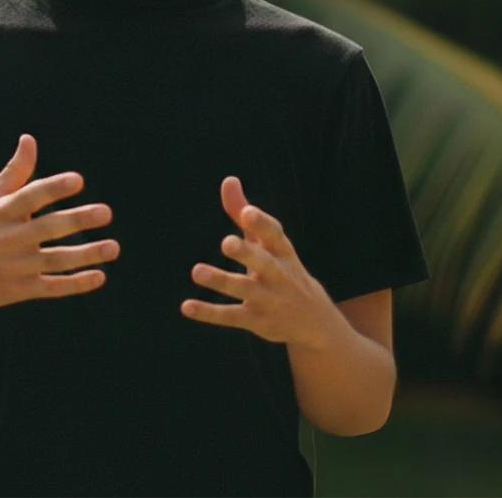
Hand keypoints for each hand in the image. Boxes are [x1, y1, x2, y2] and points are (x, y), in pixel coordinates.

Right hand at [0, 134, 118, 310]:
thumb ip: (15, 172)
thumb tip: (29, 139)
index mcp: (0, 212)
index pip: (30, 197)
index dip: (53, 188)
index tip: (78, 180)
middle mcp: (7, 239)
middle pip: (46, 229)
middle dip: (77, 220)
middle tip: (106, 212)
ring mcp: (13, 267)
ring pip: (54, 260)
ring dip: (86, 255)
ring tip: (113, 247)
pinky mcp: (18, 290)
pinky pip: (51, 287)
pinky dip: (75, 284)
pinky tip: (99, 276)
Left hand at [181, 176, 333, 348]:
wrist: (314, 322)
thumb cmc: (283, 270)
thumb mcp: (269, 242)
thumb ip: (244, 212)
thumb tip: (228, 179)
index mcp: (282, 251)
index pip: (274, 235)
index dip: (261, 223)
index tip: (247, 213)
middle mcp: (278, 275)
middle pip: (263, 262)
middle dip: (247, 253)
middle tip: (226, 243)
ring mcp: (268, 299)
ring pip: (244, 289)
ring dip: (221, 280)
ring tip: (196, 271)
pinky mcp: (256, 321)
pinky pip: (231, 316)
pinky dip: (208, 312)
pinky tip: (186, 306)